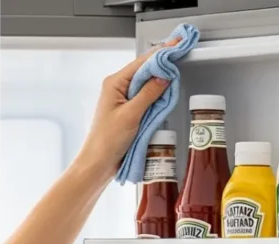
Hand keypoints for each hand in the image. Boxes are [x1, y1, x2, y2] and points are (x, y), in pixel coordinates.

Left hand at [76, 41, 178, 182]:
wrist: (99, 163)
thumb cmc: (107, 141)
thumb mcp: (131, 115)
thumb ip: (148, 94)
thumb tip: (163, 77)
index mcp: (114, 83)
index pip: (141, 63)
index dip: (160, 53)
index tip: (176, 44)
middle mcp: (118, 88)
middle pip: (144, 70)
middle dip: (161, 62)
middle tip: (179, 53)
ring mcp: (123, 100)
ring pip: (145, 84)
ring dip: (160, 79)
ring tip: (176, 70)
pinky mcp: (128, 112)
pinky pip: (145, 99)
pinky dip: (156, 95)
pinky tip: (166, 92)